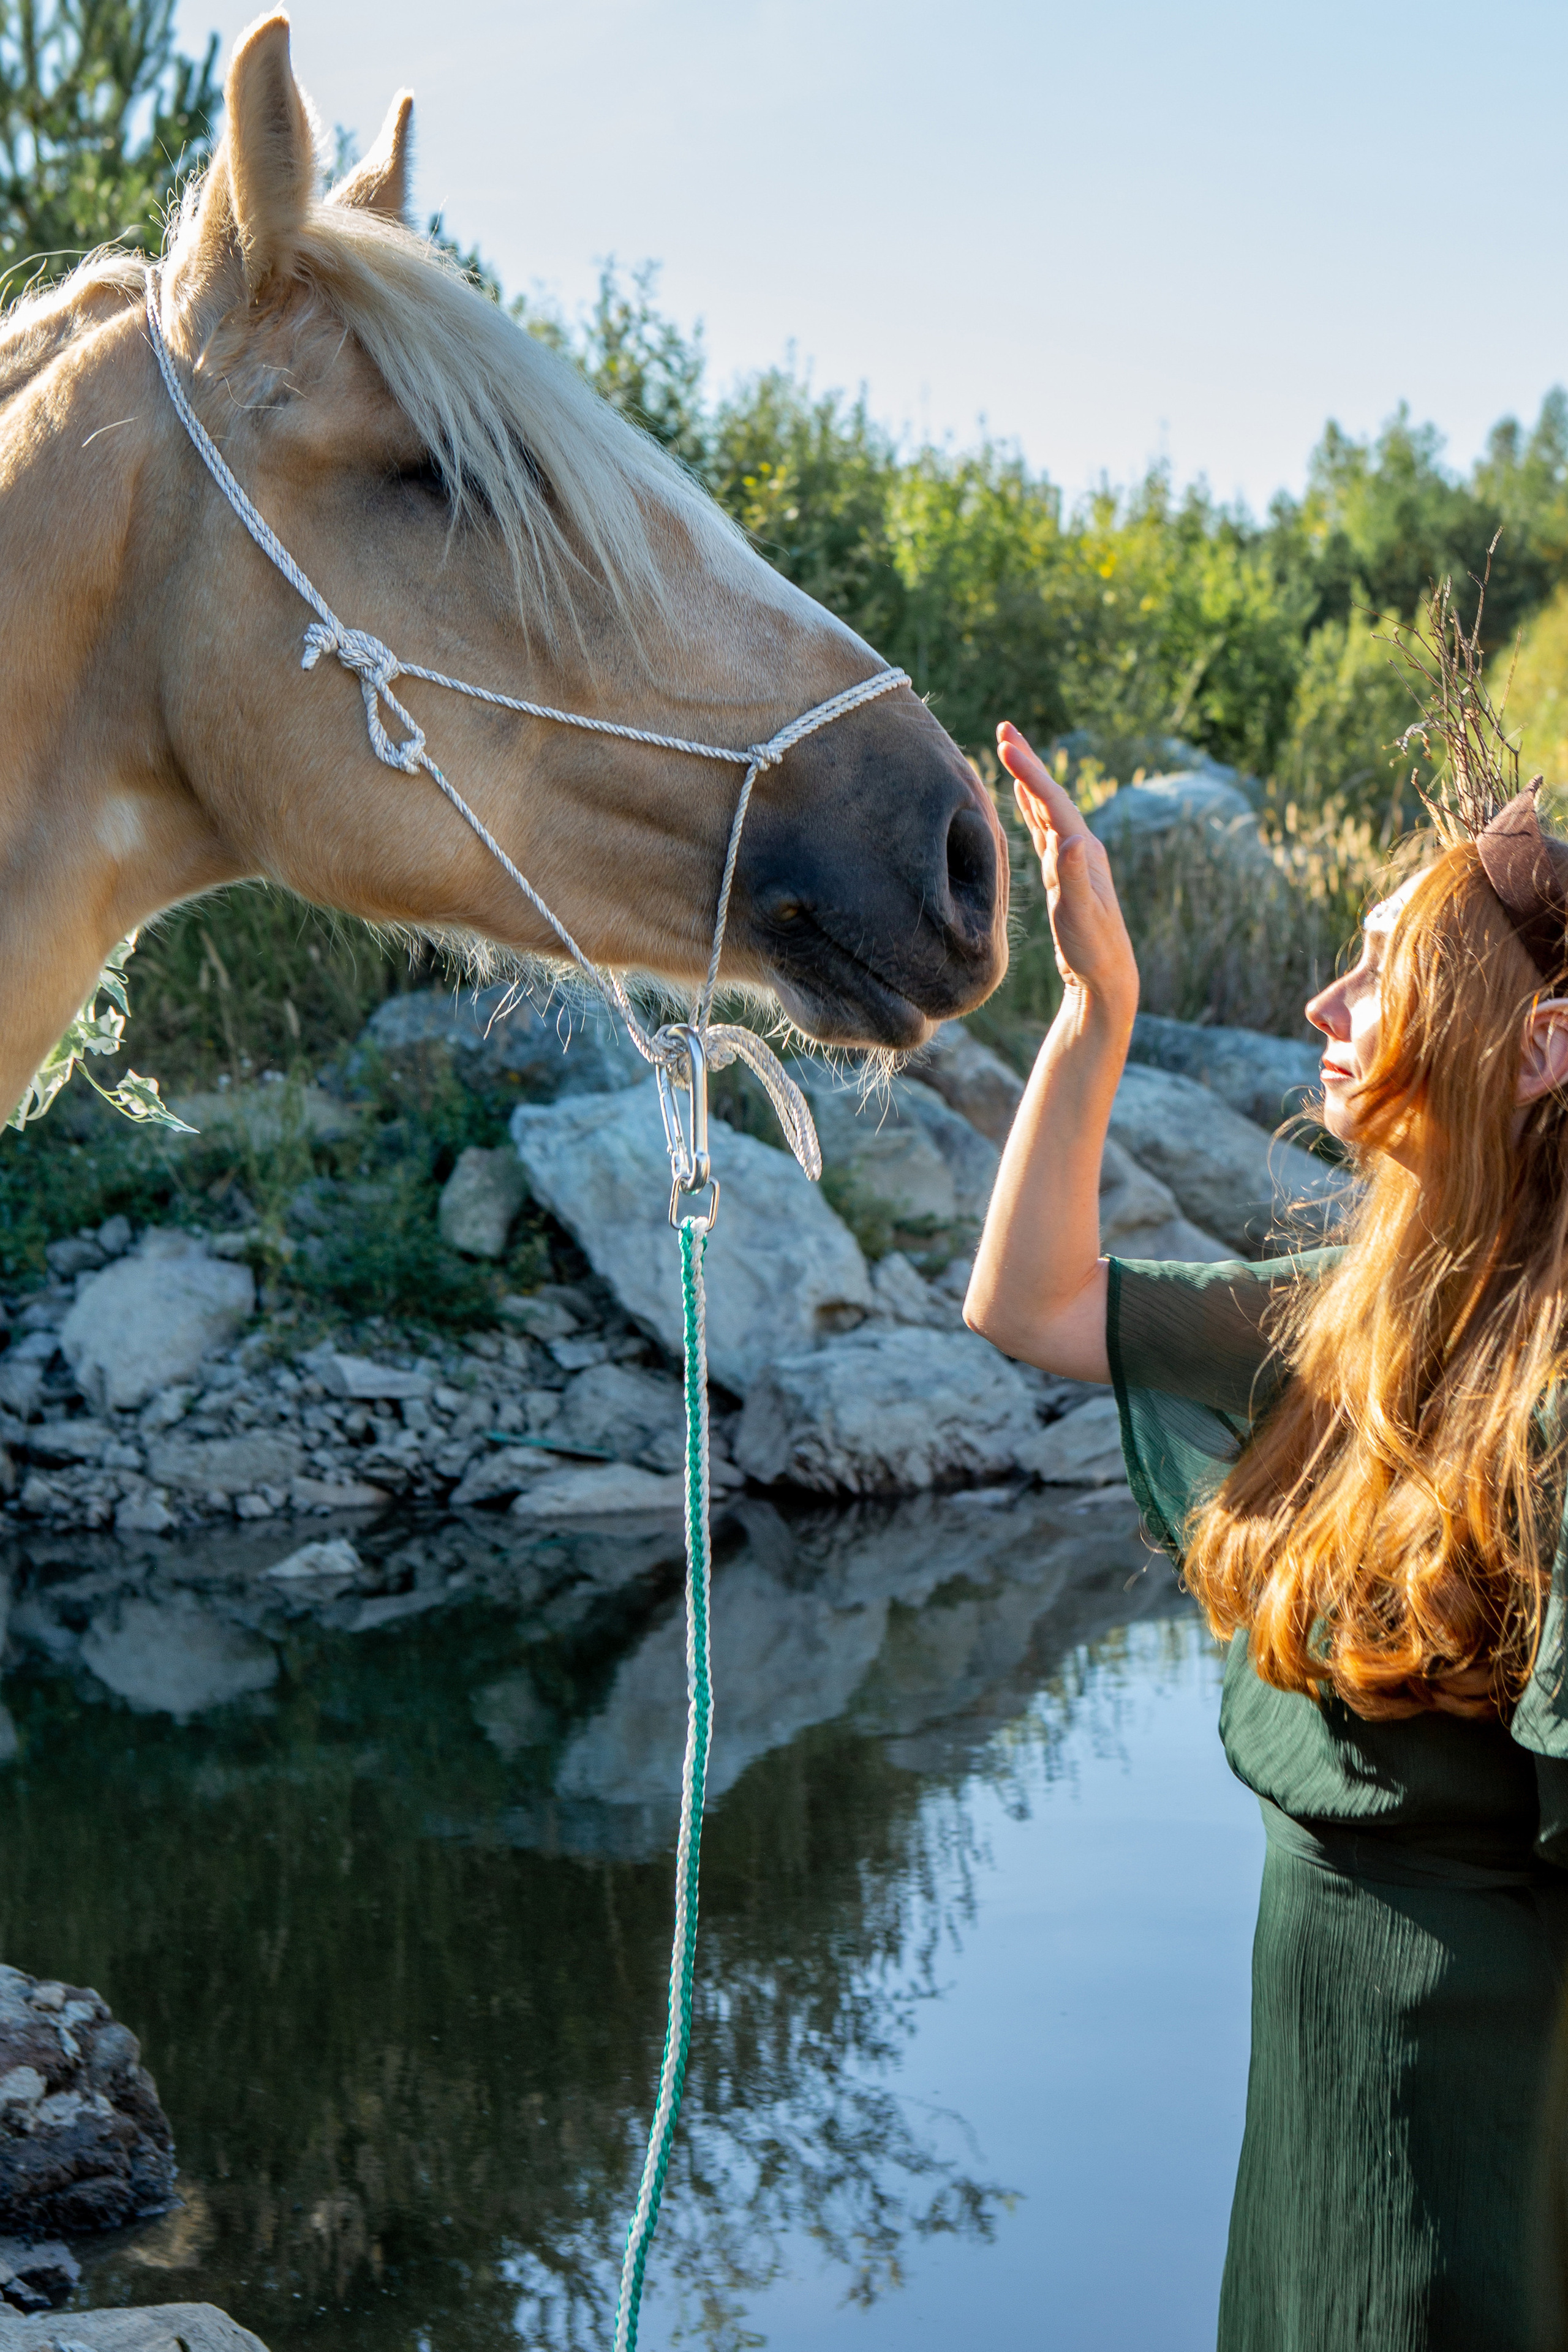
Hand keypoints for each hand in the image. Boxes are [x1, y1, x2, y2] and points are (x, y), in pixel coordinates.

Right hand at [997, 721, 1137, 1016]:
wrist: (1107, 975)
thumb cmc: (1092, 948)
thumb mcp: (1079, 914)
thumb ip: (1072, 877)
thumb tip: (1069, 839)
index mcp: (1083, 851)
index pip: (1053, 802)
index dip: (1030, 772)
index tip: (1004, 746)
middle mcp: (1081, 846)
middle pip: (1051, 794)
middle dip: (1029, 760)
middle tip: (1005, 728)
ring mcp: (1074, 857)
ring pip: (1047, 807)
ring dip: (1030, 777)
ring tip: (1010, 749)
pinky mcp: (1064, 870)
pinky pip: (1044, 827)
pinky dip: (1033, 806)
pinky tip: (1023, 795)